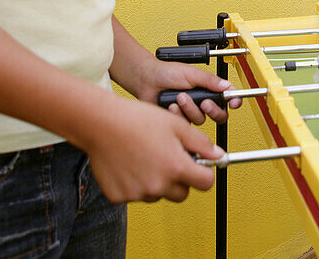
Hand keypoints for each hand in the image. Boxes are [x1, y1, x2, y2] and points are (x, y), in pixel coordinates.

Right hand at [86, 95, 222, 202]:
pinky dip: (136, 183)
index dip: (205, 173)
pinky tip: (130, 163)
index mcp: (176, 167)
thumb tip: (217, 155)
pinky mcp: (119, 196)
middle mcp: (158, 185)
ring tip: (146, 156)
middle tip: (170, 159)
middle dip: (181, 179)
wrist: (101, 123)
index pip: (205, 183)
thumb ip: (200, 143)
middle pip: (182, 193)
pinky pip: (136, 195)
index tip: (200, 166)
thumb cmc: (138, 120)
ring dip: (158, 181)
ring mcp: (137, 193)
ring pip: (158, 193)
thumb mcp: (177, 125)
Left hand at [135, 60, 242, 124]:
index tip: (234, 102)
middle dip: (213, 109)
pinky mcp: (179, 120)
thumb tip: (227, 86)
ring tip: (179, 97)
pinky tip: (171, 105)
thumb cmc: (167, 72)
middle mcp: (202, 102)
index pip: (227, 98)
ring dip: (190, 109)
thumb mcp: (192, 73)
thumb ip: (210, 81)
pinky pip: (186, 124)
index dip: (234, 101)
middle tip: (205, 103)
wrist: (147, 81)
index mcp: (208, 89)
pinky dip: (179, 114)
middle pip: (219, 115)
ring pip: (200, 119)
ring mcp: (191, 112)